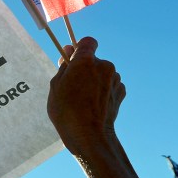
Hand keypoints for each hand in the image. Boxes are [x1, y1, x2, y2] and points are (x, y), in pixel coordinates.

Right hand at [47, 36, 124, 155]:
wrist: (89, 135)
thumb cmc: (67, 111)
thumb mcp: (56, 86)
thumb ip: (63, 65)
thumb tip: (68, 50)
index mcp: (85, 61)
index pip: (88, 42)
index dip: (80, 48)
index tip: (73, 59)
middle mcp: (104, 65)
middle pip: (94, 60)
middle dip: (85, 68)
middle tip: (74, 86)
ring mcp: (115, 79)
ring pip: (103, 72)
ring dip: (95, 80)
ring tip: (84, 99)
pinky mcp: (121, 91)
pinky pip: (110, 84)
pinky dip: (103, 90)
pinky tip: (94, 104)